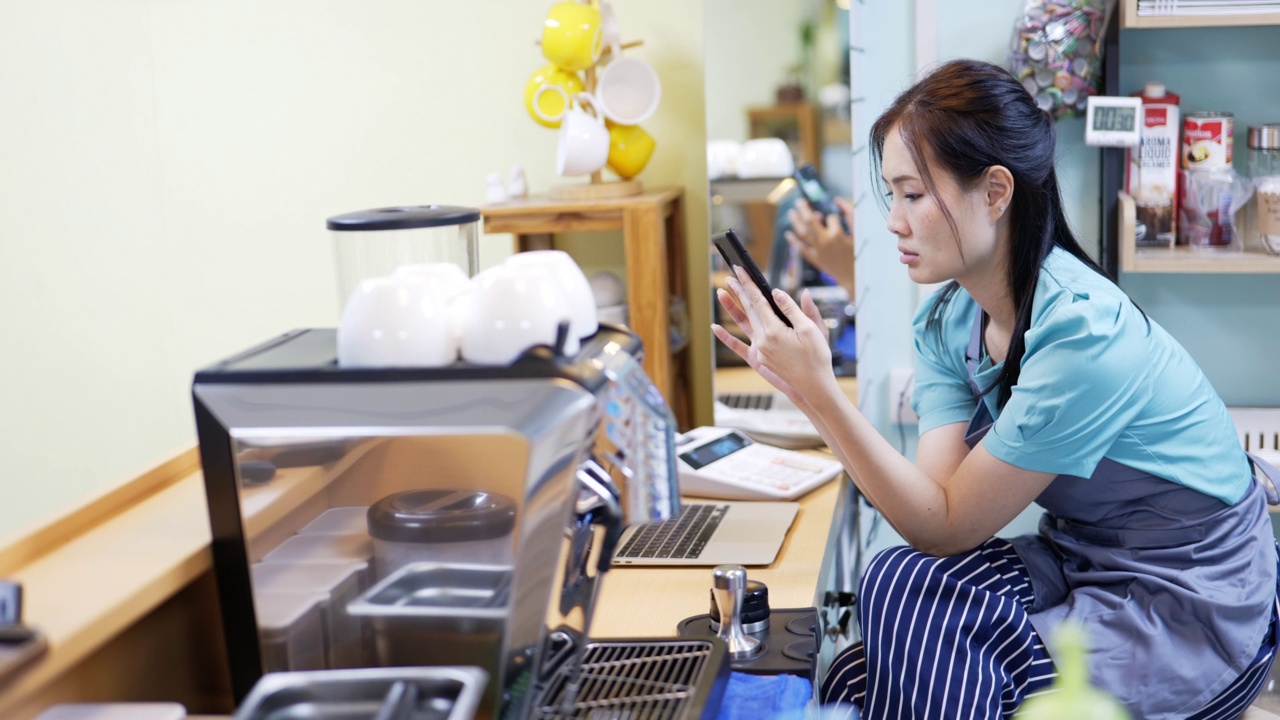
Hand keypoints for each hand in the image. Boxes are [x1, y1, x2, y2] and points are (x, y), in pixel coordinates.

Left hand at [712, 266, 834, 406]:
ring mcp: (759, 350)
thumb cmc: (817, 357)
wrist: (814, 385)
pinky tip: (715, 326)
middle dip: (739, 290)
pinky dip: (726, 336)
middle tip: (731, 275)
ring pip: (744, 323)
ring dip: (732, 307)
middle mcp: (763, 340)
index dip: (748, 283)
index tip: (740, 270)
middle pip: (748, 309)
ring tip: (721, 292)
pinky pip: (739, 344)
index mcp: (775, 330)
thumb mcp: (810, 329)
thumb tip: (777, 293)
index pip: (757, 300)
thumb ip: (792, 309)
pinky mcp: (759, 358)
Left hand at [785, 197, 854, 295]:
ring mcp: (818, 251)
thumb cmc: (859, 255)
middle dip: (804, 209)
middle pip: (810, 221)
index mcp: (837, 234)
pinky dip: (794, 241)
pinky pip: (801, 249)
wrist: (855, 277)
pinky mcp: (815, 260)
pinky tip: (788, 234)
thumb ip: (850, 214)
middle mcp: (825, 242)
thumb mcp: (858, 233)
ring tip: (791, 213)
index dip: (832, 216)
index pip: (830, 217)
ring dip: (796, 222)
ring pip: (802, 233)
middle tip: (799, 201)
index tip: (834, 218)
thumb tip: (838, 200)